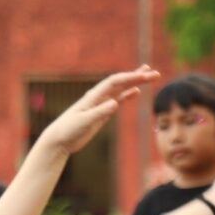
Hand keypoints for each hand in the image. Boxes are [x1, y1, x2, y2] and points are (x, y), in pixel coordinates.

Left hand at [41, 64, 159, 153]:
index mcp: (94, 96)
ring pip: (120, 90)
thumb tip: (115, 103)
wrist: (59, 140)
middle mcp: (98, 97)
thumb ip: (99, 112)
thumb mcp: (84, 121)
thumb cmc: (68, 130)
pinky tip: (136, 92)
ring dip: (134, 82)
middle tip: (155, 73)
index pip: (115, 82)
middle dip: (137, 77)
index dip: (131, 78)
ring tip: (148, 76)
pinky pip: (116, 101)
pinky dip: (126, 95)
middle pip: (120, 82)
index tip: (146, 76)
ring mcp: (100, 104)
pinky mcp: (101, 114)